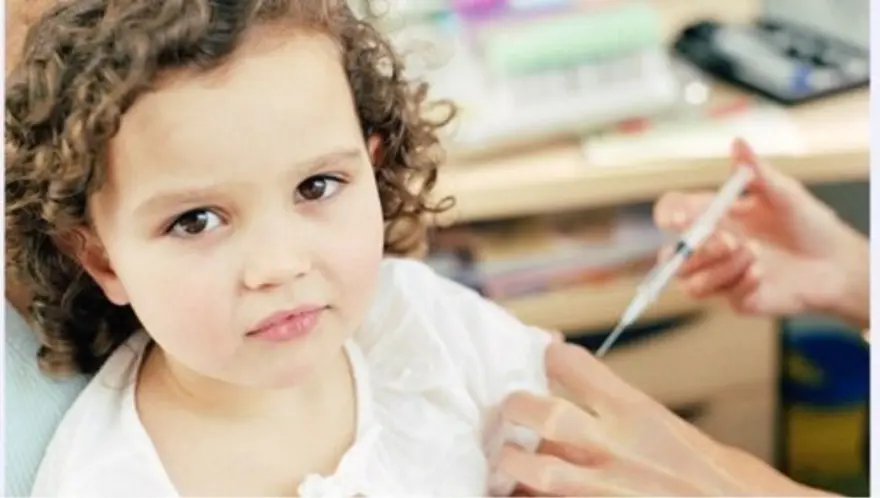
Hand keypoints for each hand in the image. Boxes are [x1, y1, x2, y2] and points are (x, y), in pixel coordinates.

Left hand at [495, 342, 828, 496]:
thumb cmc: (724, 481)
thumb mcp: (675, 432)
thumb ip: (627, 416)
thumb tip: (590, 401)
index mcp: (638, 414)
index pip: (572, 364)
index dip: (549, 356)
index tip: (542, 356)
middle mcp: (617, 448)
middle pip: (540, 412)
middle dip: (517, 408)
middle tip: (512, 412)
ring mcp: (602, 489)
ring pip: (533, 467)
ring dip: (514, 463)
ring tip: (511, 462)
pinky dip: (526, 497)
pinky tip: (523, 493)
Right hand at [653, 138, 867, 327]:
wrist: (837, 263)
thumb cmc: (808, 223)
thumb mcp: (785, 192)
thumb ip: (757, 171)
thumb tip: (738, 142)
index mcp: (712, 215)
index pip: (673, 212)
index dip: (669, 214)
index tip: (681, 218)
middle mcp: (709, 247)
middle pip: (672, 256)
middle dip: (694, 250)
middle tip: (728, 242)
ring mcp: (720, 274)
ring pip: (691, 282)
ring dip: (721, 268)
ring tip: (757, 255)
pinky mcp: (736, 298)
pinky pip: (722, 296)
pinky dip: (741, 282)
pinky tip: (762, 274)